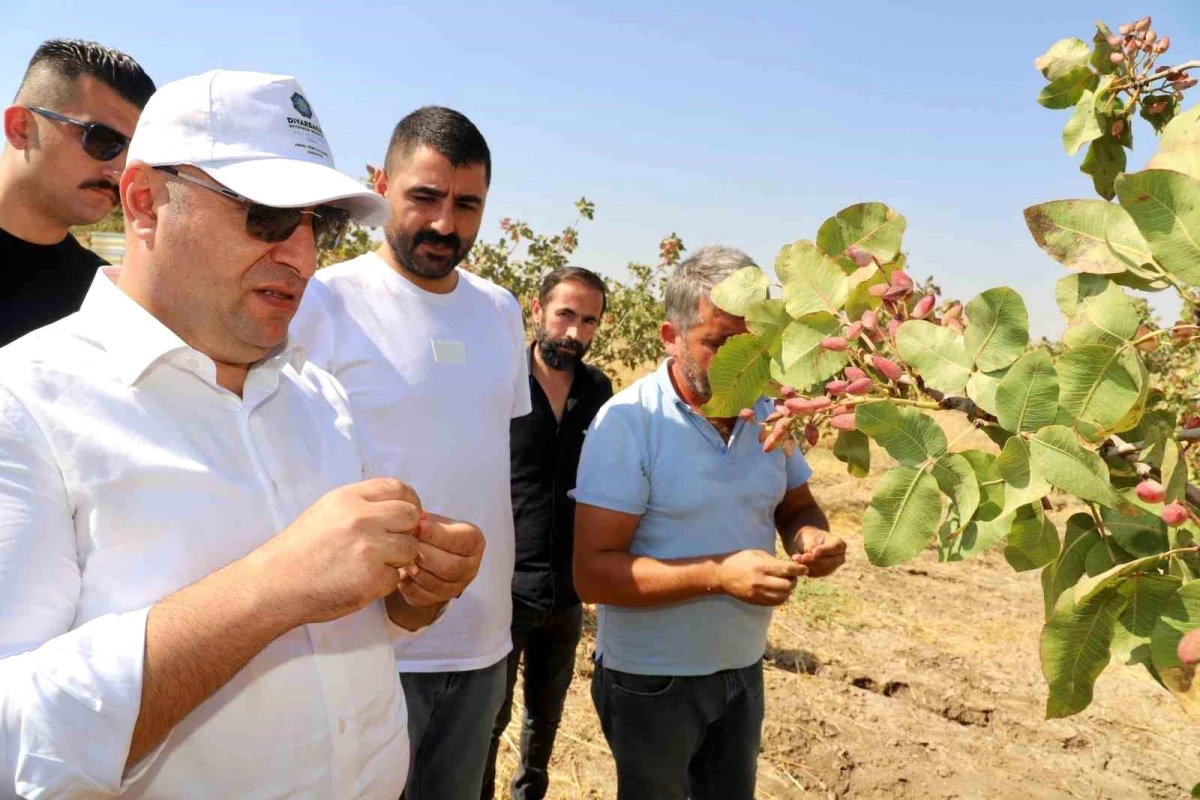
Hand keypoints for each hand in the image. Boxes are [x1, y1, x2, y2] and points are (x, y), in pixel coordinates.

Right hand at [253, 478, 421, 624]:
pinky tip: (361, 582)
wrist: (274, 585)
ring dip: (398, 559)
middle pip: (411, 517)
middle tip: (391, 545)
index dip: (410, 502)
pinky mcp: (372, 578)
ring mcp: (369, 549)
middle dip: (407, 531)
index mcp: (349, 498)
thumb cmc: (299, 550)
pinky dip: (383, 583)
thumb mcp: (327, 512)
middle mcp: (362, 518)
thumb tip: (401, 509)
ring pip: (410, 548)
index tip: (407, 517)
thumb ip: (362, 506)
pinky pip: (396, 577)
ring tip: (372, 565)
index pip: (398, 488)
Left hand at [396, 516, 484, 606]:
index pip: (461, 541)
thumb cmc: (432, 534)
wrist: (428, 553)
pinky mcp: (436, 600)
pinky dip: (407, 583)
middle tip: (406, 544)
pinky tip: (401, 571)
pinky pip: (420, 595)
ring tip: (402, 556)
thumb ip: (427, 520)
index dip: (437, 535)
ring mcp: (455, 587)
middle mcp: (470, 567)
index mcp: (474, 543)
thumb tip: (415, 519)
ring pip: (433, 583)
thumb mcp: (434, 521)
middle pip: (449, 566)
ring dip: (414, 569)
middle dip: (425, 554)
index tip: (417, 526)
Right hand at [717, 549, 807, 605]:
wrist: (722, 575)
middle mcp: (761, 582)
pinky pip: (776, 602)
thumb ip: (774, 561)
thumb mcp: (756, 554)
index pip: (786, 570)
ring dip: (788, 590)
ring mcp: (759, 594)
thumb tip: (790, 567)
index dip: (799, 570)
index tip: (804, 569)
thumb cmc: (740, 560)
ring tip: (785, 583)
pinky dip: (781, 596)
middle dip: (794, 580)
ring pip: (784, 596)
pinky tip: (778, 590)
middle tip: (792, 575)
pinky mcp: (757, 602)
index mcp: (761, 567)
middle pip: (788, 585)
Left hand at [791, 527, 845, 577]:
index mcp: (839, 544)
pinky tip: (797, 563)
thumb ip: (812, 545)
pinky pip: (815, 574)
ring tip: (796, 558)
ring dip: (808, 565)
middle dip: (814, 561)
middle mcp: (839, 557)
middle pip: (830, 562)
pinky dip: (806, 569)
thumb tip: (812, 554)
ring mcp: (833, 567)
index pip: (835, 548)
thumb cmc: (809, 537)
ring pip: (822, 570)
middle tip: (801, 557)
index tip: (814, 551)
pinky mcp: (823, 573)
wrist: (805, 543)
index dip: (825, 551)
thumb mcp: (810, 537)